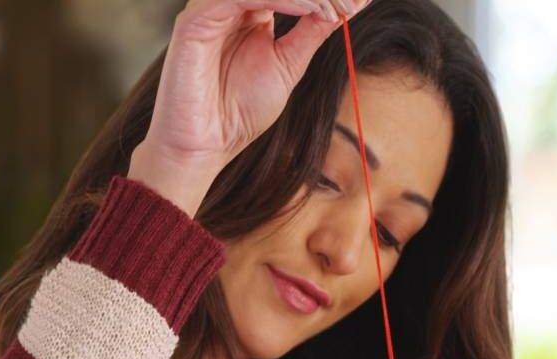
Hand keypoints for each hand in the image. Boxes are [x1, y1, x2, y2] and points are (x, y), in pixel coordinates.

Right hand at [129, 0, 373, 213]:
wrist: (207, 146)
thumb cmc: (240, 111)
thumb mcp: (289, 64)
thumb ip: (313, 30)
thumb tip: (350, 6)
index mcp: (250, 11)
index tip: (362, 1)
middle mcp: (230, 4)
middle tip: (351, 2)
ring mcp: (210, 8)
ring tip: (335, 8)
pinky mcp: (194, 21)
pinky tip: (311, 9)